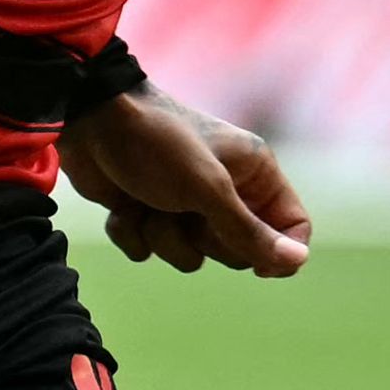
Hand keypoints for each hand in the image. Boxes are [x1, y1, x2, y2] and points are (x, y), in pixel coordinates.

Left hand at [59, 85, 311, 277]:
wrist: (91, 121)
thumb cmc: (159, 144)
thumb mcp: (208, 190)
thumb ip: (250, 230)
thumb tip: (298, 260)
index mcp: (254, 172)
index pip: (293, 225)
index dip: (280, 250)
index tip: (258, 268)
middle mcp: (226, 188)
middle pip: (238, 249)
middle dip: (204, 238)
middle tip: (187, 209)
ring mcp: (185, 202)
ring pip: (190, 255)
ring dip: (163, 236)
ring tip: (148, 203)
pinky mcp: (148, 210)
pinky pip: (150, 250)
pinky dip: (133, 233)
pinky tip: (124, 205)